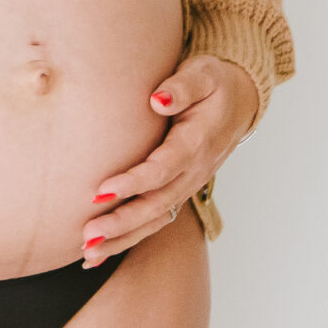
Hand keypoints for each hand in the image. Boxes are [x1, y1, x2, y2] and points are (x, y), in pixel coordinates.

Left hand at [79, 56, 258, 266]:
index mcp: (197, 143)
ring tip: (89, 253)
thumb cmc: (213, 83)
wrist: (239, 100)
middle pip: (157, 204)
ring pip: (156, 219)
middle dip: (122, 222)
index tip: (100, 190)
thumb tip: (158, 99)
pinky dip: (129, 239)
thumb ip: (183, 86)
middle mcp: (194, 171)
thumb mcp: (203, 74)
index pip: (163, 169)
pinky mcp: (179, 190)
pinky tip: (100, 253)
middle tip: (88, 234)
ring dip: (122, 238)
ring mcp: (188, 184)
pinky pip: (155, 220)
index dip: (133, 182)